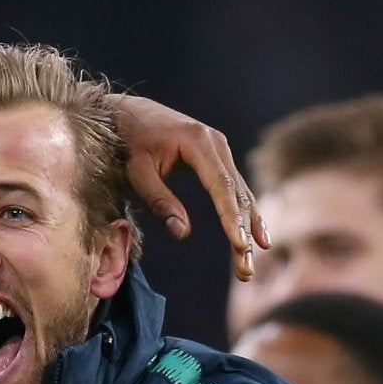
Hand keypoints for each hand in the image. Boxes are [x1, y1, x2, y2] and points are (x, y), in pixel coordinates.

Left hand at [108, 94, 270, 281]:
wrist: (126, 114)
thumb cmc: (127, 144)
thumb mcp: (137, 173)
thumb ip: (159, 201)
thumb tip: (182, 232)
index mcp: (198, 142)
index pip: (221, 185)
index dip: (231, 217)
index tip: (239, 243)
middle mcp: (216, 143)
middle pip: (237, 192)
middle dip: (243, 232)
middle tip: (245, 269)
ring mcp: (219, 150)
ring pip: (240, 192)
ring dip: (248, 227)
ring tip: (250, 263)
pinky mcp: (216, 158)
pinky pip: (234, 189)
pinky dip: (244, 213)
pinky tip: (257, 236)